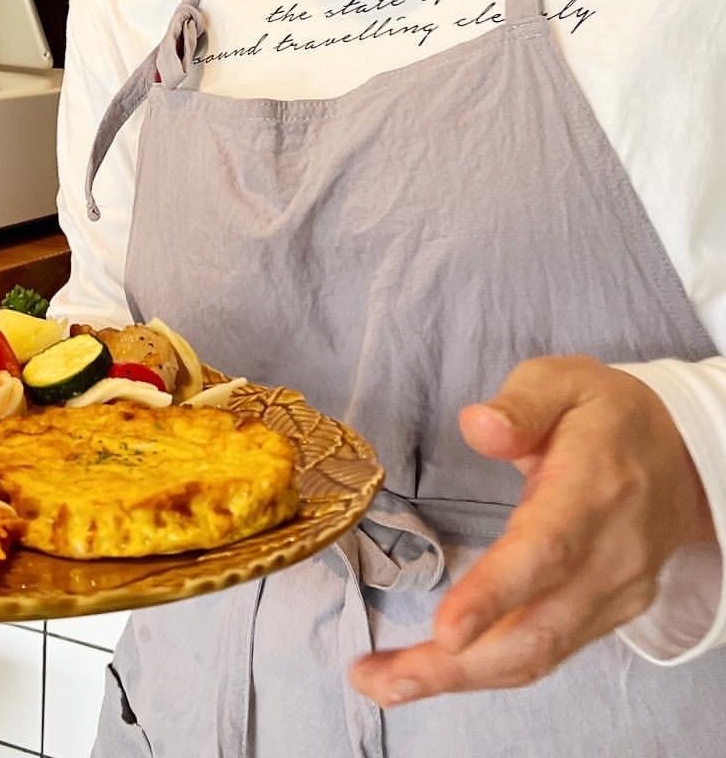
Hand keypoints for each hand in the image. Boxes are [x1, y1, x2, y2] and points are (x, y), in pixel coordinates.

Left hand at [351, 356, 713, 706]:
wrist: (684, 456)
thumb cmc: (604, 413)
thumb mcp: (563, 380)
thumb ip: (521, 403)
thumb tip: (479, 425)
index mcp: (592, 492)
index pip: (545, 553)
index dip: (494, 595)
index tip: (444, 629)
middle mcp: (609, 556)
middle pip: (535, 629)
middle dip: (456, 663)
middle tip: (377, 677)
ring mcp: (613, 595)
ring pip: (538, 653)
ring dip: (460, 677)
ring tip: (384, 683)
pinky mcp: (606, 615)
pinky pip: (546, 652)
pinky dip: (487, 671)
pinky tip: (434, 671)